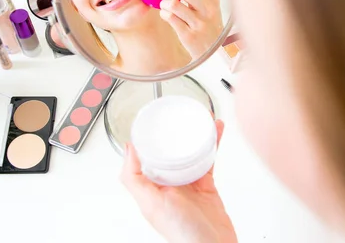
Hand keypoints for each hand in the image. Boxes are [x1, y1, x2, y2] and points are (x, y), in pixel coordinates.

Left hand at [121, 120, 236, 242]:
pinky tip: (216, 132)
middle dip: (173, 132)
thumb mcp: (151, 203)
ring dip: (196, 134)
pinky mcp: (205, 185)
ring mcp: (188, 184)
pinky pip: (208, 159)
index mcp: (151, 187)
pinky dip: (213, 144)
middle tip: (178, 114)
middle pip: (169, 151)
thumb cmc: (182, 233)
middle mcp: (168, 184)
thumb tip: (128, 150)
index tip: (150, 121)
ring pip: (190, 151)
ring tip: (200, 117)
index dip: (147, 139)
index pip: (144, 157)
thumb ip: (134, 179)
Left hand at [155, 0, 222, 59]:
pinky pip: (170, 18)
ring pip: (174, 4)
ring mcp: (199, 24)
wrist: (213, 53)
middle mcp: (207, 10)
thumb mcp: (209, 9)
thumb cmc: (208, 29)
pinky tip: (165, 15)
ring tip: (163, 6)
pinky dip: (163, 14)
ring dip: (163, 2)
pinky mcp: (189, 36)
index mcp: (212, 0)